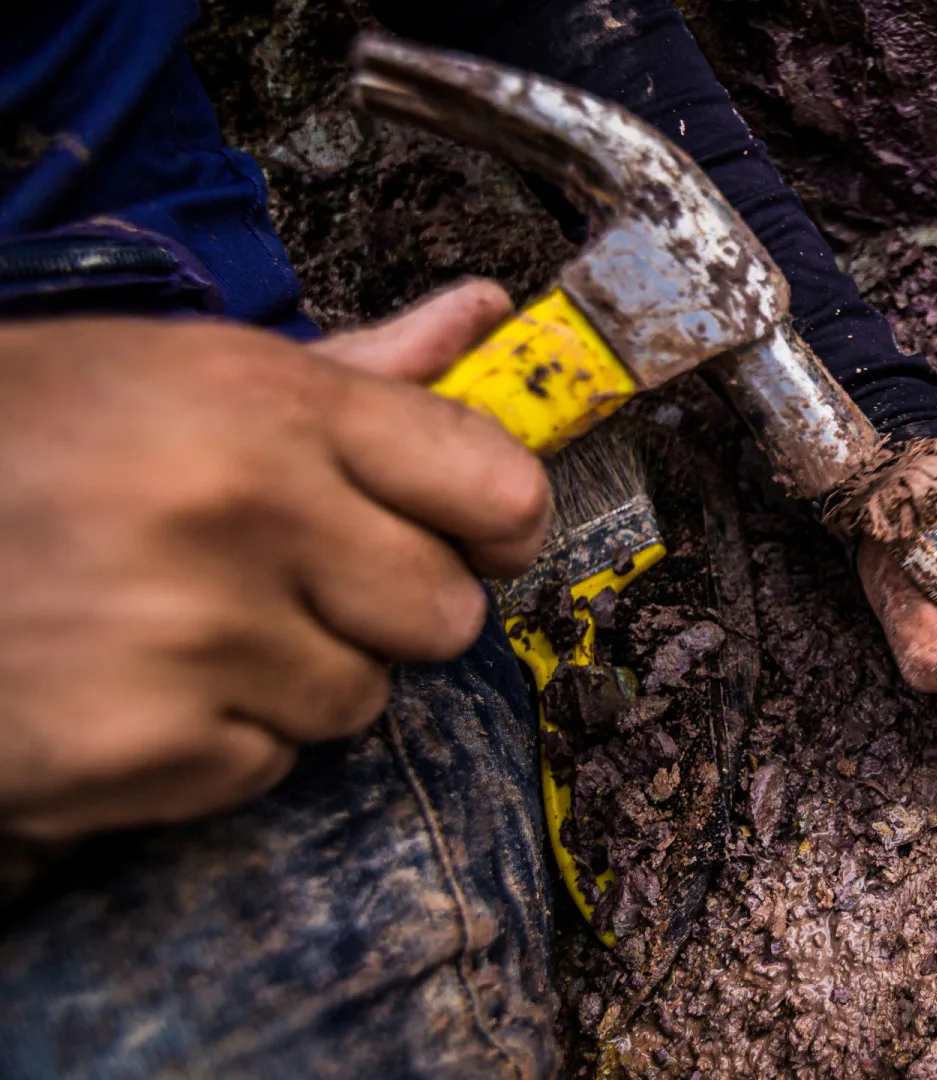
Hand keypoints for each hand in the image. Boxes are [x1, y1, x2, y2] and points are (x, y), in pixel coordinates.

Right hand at [0, 281, 548, 839]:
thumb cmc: (20, 440)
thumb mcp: (182, 371)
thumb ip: (353, 370)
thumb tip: (482, 321)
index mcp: (265, 404)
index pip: (494, 484)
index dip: (497, 519)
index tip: (472, 529)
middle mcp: (243, 514)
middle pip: (447, 612)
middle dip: (383, 605)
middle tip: (287, 574)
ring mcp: (196, 640)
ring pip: (362, 697)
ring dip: (294, 675)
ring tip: (181, 622)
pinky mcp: (146, 751)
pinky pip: (271, 766)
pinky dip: (215, 742)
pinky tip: (134, 682)